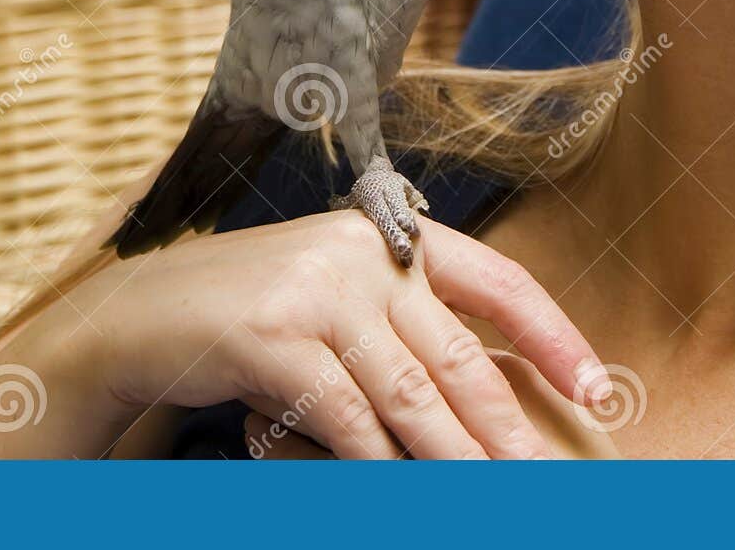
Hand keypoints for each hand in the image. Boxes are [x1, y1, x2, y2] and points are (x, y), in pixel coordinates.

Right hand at [37, 209, 612, 458]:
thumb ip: (402, 330)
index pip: (497, 280)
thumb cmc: (251, 317)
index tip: (596, 387)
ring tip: (493, 497)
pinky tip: (399, 492)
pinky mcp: (274, 333)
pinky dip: (378, 465)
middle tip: (548, 479)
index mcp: (389, 236)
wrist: (137, 316)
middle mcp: (362, 252)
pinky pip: (347, 418)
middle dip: (509, 429)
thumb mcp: (335, 301)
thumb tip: (483, 408)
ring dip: (457, 460)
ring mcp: (318, 288)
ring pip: (412, 395)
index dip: (554, 333)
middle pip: (460, 354)